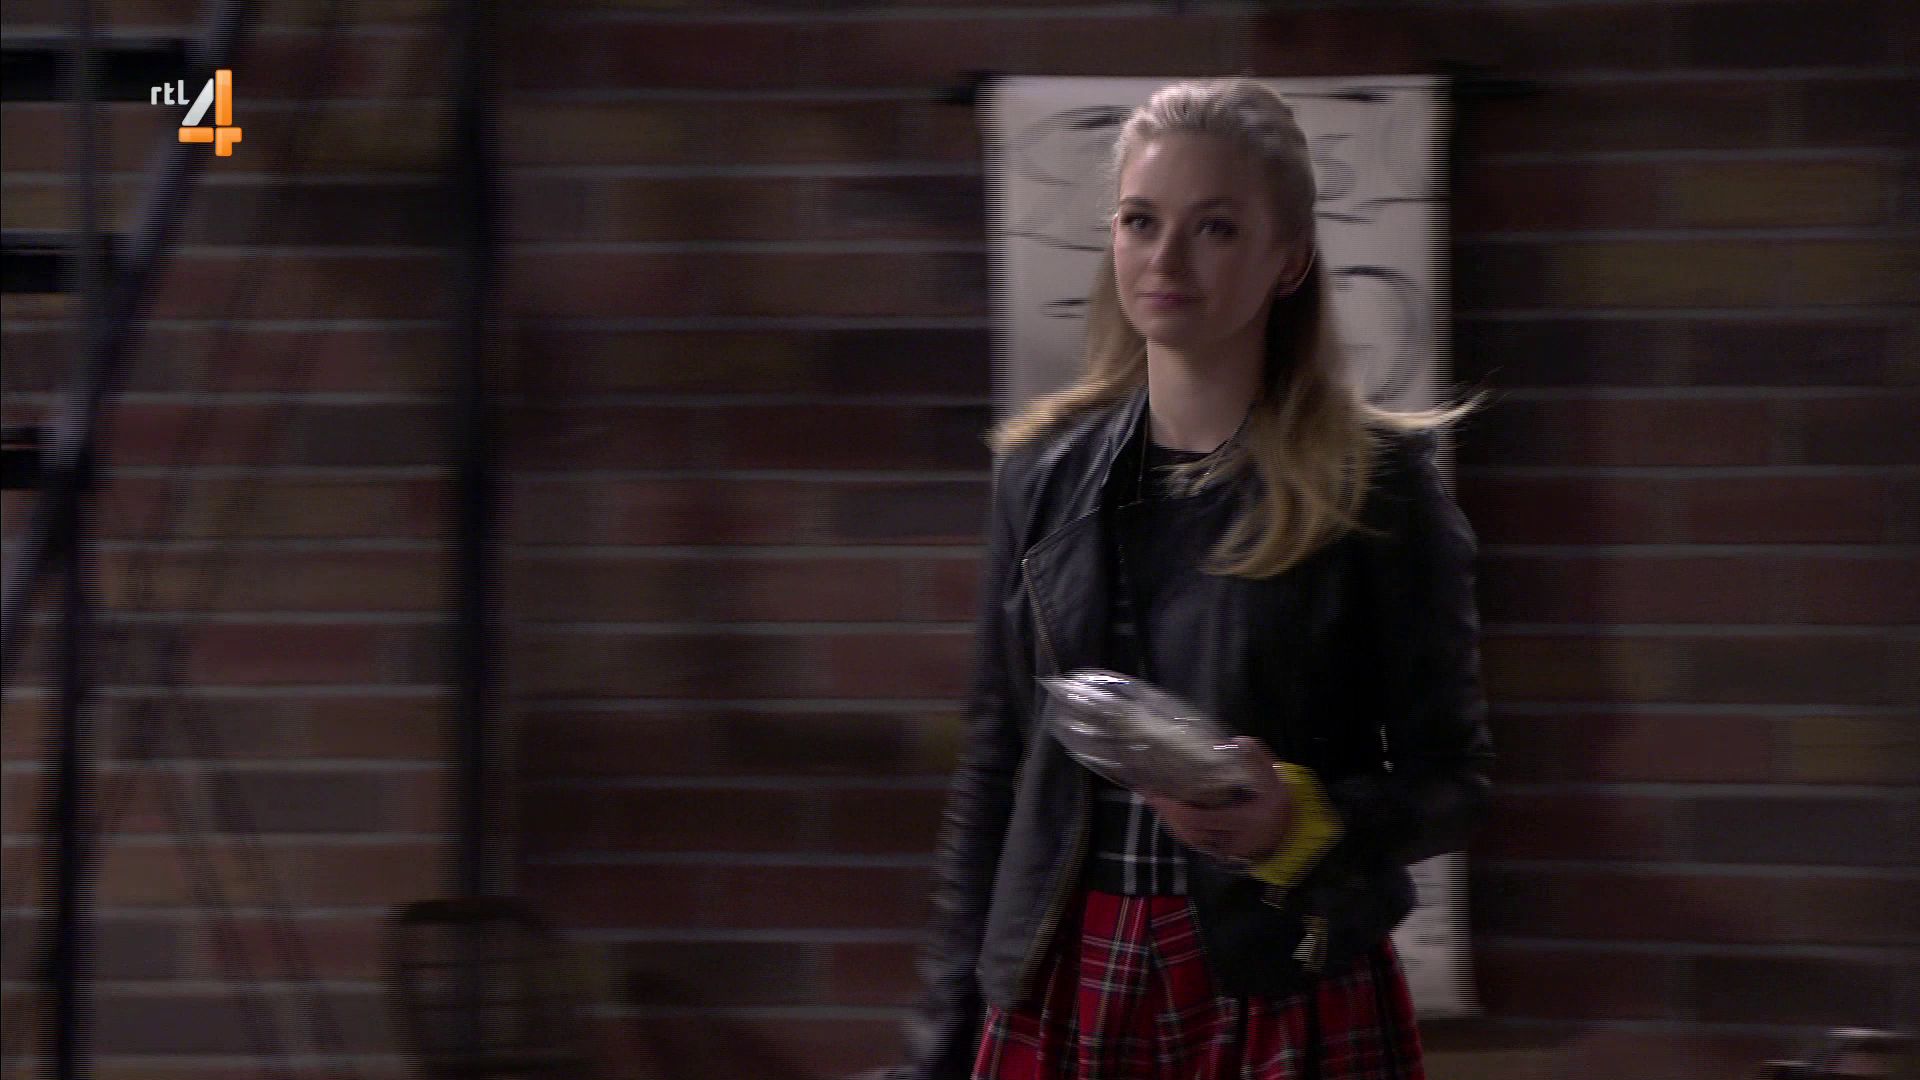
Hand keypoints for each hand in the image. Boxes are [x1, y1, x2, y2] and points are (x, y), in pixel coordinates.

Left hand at [1144, 737, 1290, 864]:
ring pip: (1188, 837)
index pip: (1202, 821)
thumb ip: (1259, 760)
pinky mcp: (1219, 850)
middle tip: (1147, 791)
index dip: (1178, 810)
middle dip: (1166, 813)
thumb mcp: (1278, 780)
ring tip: (1152, 796)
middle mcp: (1229, 839)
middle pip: (1188, 831)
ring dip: (1169, 819)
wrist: (1291, 837)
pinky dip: (1178, 825)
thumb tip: (1237, 740)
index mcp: (1242, 821)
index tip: (1160, 794)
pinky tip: (1167, 810)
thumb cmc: (1281, 806)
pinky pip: (1193, 840)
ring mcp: (1223, 848)